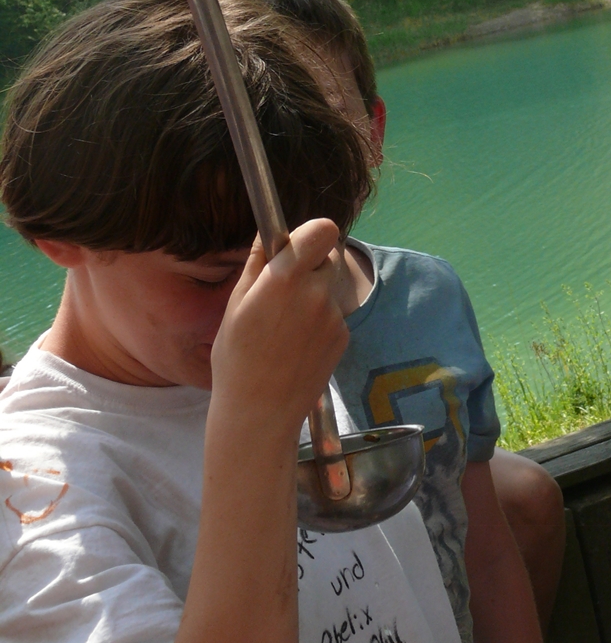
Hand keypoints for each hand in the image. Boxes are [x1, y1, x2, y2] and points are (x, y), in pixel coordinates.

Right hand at [210, 218, 347, 432]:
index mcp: (285, 279)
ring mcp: (334, 316)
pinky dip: (320, 321)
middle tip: (284, 289)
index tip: (298, 245)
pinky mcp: (344, 336)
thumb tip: (270, 231)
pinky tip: (296, 345)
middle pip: (328, 257)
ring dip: (314, 295)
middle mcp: (316, 293)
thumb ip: (258, 263)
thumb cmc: (236, 358)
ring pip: (330, 287)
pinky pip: (334, 313)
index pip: (324, 230)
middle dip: (311, 265)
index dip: (313, 232)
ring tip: (285, 326)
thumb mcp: (235, 305)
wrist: (260, 412)